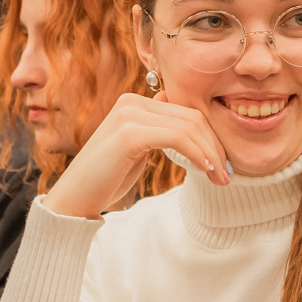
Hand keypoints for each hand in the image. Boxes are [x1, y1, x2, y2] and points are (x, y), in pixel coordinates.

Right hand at [44, 92, 229, 219]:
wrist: (75, 199)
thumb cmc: (106, 179)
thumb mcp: (137, 149)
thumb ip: (156, 129)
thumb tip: (173, 109)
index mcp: (135, 103)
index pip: (188, 113)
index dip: (211, 138)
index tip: (223, 166)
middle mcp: (131, 102)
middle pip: (192, 117)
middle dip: (215, 147)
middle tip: (226, 176)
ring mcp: (129, 115)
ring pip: (189, 127)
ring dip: (211, 154)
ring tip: (220, 178)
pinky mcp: (129, 133)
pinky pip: (177, 138)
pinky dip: (197, 153)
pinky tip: (205, 170)